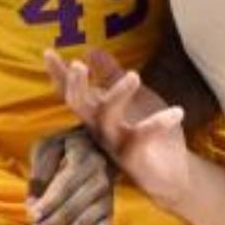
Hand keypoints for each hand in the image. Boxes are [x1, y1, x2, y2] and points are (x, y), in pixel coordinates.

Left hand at [26, 125, 114, 224]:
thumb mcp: (49, 147)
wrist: (104, 144)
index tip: (32, 216)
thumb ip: (40, 172)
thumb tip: (31, 205)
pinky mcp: (108, 211)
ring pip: (86, 222)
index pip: (65, 184)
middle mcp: (100, 179)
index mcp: (84, 159)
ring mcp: (106, 197)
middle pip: (74, 206)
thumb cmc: (68, 146)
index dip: (49, 200)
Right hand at [44, 49, 190, 209]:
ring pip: (107, 118)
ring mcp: (114, 143)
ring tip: (134, 75)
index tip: (47, 52)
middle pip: (79, 105)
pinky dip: (159, 122)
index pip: (72, 92)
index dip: (58, 74)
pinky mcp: (134, 157)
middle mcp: (99, 128)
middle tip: (78, 65)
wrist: (170, 174)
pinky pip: (142, 137)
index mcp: (97, 112)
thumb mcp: (132, 98)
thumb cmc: (148, 133)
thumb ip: (112, 75)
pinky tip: (177, 111)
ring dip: (118, 95)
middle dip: (76, 85)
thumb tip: (91, 50)